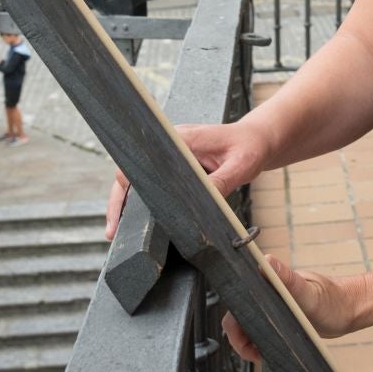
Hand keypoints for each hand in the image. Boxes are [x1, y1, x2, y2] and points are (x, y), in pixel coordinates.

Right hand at [104, 120, 266, 239]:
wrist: (259, 140)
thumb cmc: (251, 147)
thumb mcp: (240, 165)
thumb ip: (221, 182)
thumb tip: (202, 203)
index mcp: (181, 139)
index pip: (141, 158)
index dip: (125, 185)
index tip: (119, 209)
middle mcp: (171, 146)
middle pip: (133, 172)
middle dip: (119, 201)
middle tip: (113, 232)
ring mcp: (172, 156)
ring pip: (141, 180)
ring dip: (130, 204)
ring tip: (120, 231)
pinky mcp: (178, 167)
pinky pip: (156, 183)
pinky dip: (147, 202)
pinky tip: (143, 223)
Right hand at [220, 255, 361, 361]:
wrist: (350, 311)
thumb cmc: (334, 299)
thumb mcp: (309, 292)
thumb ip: (288, 279)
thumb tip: (266, 260)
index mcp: (269, 283)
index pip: (238, 301)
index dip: (235, 322)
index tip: (242, 338)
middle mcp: (267, 295)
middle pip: (239, 317)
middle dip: (240, 338)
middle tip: (253, 353)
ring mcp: (273, 308)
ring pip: (248, 328)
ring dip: (249, 343)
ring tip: (261, 355)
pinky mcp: (279, 321)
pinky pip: (261, 334)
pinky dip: (260, 345)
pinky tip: (268, 353)